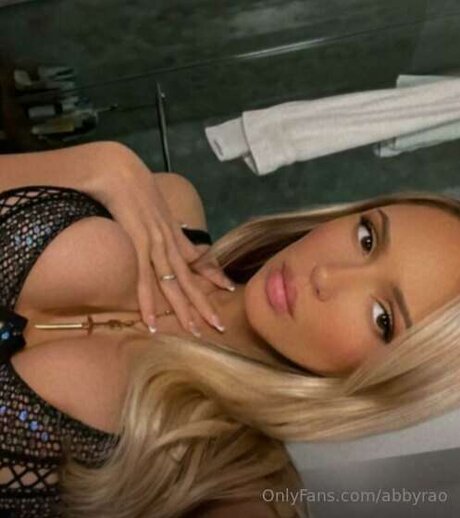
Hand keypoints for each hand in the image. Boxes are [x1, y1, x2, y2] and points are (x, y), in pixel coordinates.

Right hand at [94, 153, 233, 334]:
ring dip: (183, 309)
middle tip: (219, 327)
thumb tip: (166, 232)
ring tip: (195, 331)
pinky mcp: (139, 242)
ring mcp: (156, 242)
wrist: (119, 169)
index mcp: (173, 233)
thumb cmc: (132, 186)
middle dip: (205, 304)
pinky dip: (147, 301)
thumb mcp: (153, 207)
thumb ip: (160, 224)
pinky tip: (150, 322)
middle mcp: (170, 241)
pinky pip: (143, 278)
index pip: (198, 259)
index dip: (214, 275)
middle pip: (191, 278)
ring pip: (173, 282)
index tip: (229, 288)